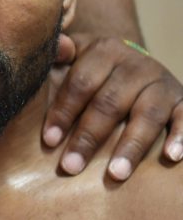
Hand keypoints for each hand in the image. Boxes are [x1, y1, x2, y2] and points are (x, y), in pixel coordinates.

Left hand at [46, 33, 182, 179]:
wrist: (132, 62)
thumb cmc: (92, 67)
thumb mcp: (74, 54)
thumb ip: (59, 53)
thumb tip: (56, 46)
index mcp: (105, 51)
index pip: (80, 83)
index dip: (64, 112)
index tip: (49, 141)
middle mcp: (136, 64)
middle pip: (109, 103)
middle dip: (88, 137)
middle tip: (71, 167)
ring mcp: (161, 83)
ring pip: (146, 115)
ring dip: (131, 146)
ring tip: (115, 174)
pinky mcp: (182, 100)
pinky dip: (181, 137)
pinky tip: (171, 157)